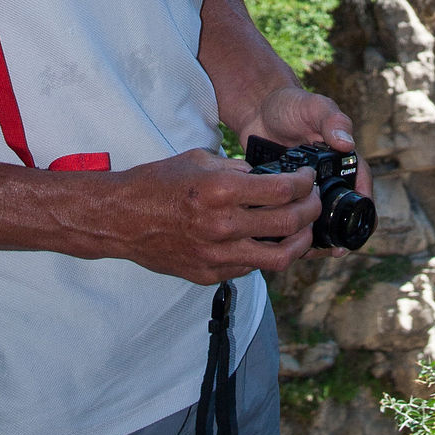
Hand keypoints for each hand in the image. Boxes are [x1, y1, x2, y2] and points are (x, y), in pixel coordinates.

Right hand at [108, 148, 322, 284]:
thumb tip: (265, 176)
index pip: (283, 190)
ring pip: (279, 257)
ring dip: (299, 241)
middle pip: (289, 223)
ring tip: (303, 228)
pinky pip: (251, 268)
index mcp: (221, 190)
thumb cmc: (158, 183)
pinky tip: (268, 240)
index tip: (308, 178)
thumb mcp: (198, 160)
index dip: (304, 183)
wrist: (122, 219)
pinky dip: (266, 254)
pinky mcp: (210, 274)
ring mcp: (217, 255)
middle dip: (310, 209)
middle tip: (312, 200)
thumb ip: (235, 168)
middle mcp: (223, 225)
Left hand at [240, 86, 373, 257]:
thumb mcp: (313, 106)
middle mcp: (331, 176)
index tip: (357, 231)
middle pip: (343, 211)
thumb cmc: (290, 104)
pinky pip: (295, 217)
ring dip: (316, 236)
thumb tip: (347, 143)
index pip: (362, 188)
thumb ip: (332, 120)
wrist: (258, 108)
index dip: (365, 212)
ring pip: (320, 219)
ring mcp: (309, 187)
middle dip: (339, 233)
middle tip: (331, 250)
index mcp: (344, 158)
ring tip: (307, 250)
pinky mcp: (288, 194)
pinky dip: (293, 230)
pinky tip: (284, 241)